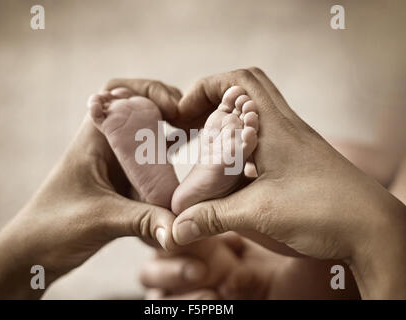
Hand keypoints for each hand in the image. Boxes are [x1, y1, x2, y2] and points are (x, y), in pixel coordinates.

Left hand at [0, 79, 180, 298]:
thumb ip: (142, 221)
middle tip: (193, 122)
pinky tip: (184, 170)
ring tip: (198, 139)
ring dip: (171, 138)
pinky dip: (167, 166)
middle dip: (169, 111)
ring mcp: (116, 166)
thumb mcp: (99, 219)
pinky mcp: (123, 185)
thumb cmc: (52, 227)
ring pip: (149, 139)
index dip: (148, 90)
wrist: (34, 253)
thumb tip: (180, 228)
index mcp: (93, 139)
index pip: (117, 92)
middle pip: (141, 110)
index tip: (174, 108)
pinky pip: (151, 167)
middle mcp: (106, 147)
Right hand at [170, 68, 405, 298]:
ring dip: (230, 117)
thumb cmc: (322, 210)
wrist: (374, 228)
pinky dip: (244, 140)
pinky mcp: (300, 158)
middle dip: (214, 96)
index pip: (236, 82)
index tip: (181, 115)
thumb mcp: (259, 213)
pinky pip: (266, 134)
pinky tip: (234, 167)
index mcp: (273, 127)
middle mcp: (285, 126)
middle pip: (248, 85)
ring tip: (209, 141)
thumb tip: (178, 226)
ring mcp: (296, 141)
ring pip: (258, 109)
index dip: (202, 89)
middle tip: (194, 121)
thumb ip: (213, 217)